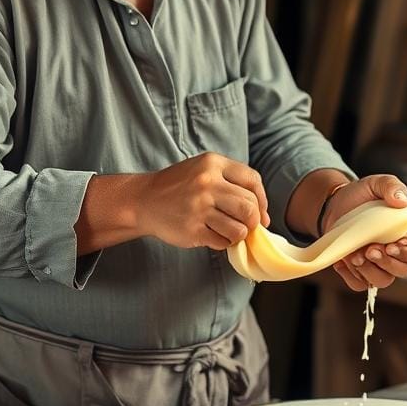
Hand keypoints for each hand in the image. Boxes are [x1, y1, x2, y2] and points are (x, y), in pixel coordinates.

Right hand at [140, 152, 269, 250]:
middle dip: (253, 220)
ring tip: (228, 230)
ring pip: (240, 228)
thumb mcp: (204, 170)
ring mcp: (199, 207)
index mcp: (212, 164)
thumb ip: (233, 184)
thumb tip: (264, 217)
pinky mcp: (192, 229)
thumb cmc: (179, 186)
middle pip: (250, 207)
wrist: (142, 200)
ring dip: (239, 234)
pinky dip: (223, 242)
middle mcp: (207, 183)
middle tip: (246, 225)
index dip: (262, 199)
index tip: (260, 212)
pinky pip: (223, 242)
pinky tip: (212, 234)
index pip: (253, 181)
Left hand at [325, 174, 406, 291]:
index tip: (402, 238)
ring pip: (387, 279)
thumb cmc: (362, 195)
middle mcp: (401, 250)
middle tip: (375, 248)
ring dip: (372, 270)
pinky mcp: (363, 272)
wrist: (335, 206)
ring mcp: (383, 264)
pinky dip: (353, 275)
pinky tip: (345, 260)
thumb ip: (392, 186)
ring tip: (357, 255)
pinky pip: (361, 284)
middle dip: (394, 261)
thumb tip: (402, 201)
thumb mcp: (377, 183)